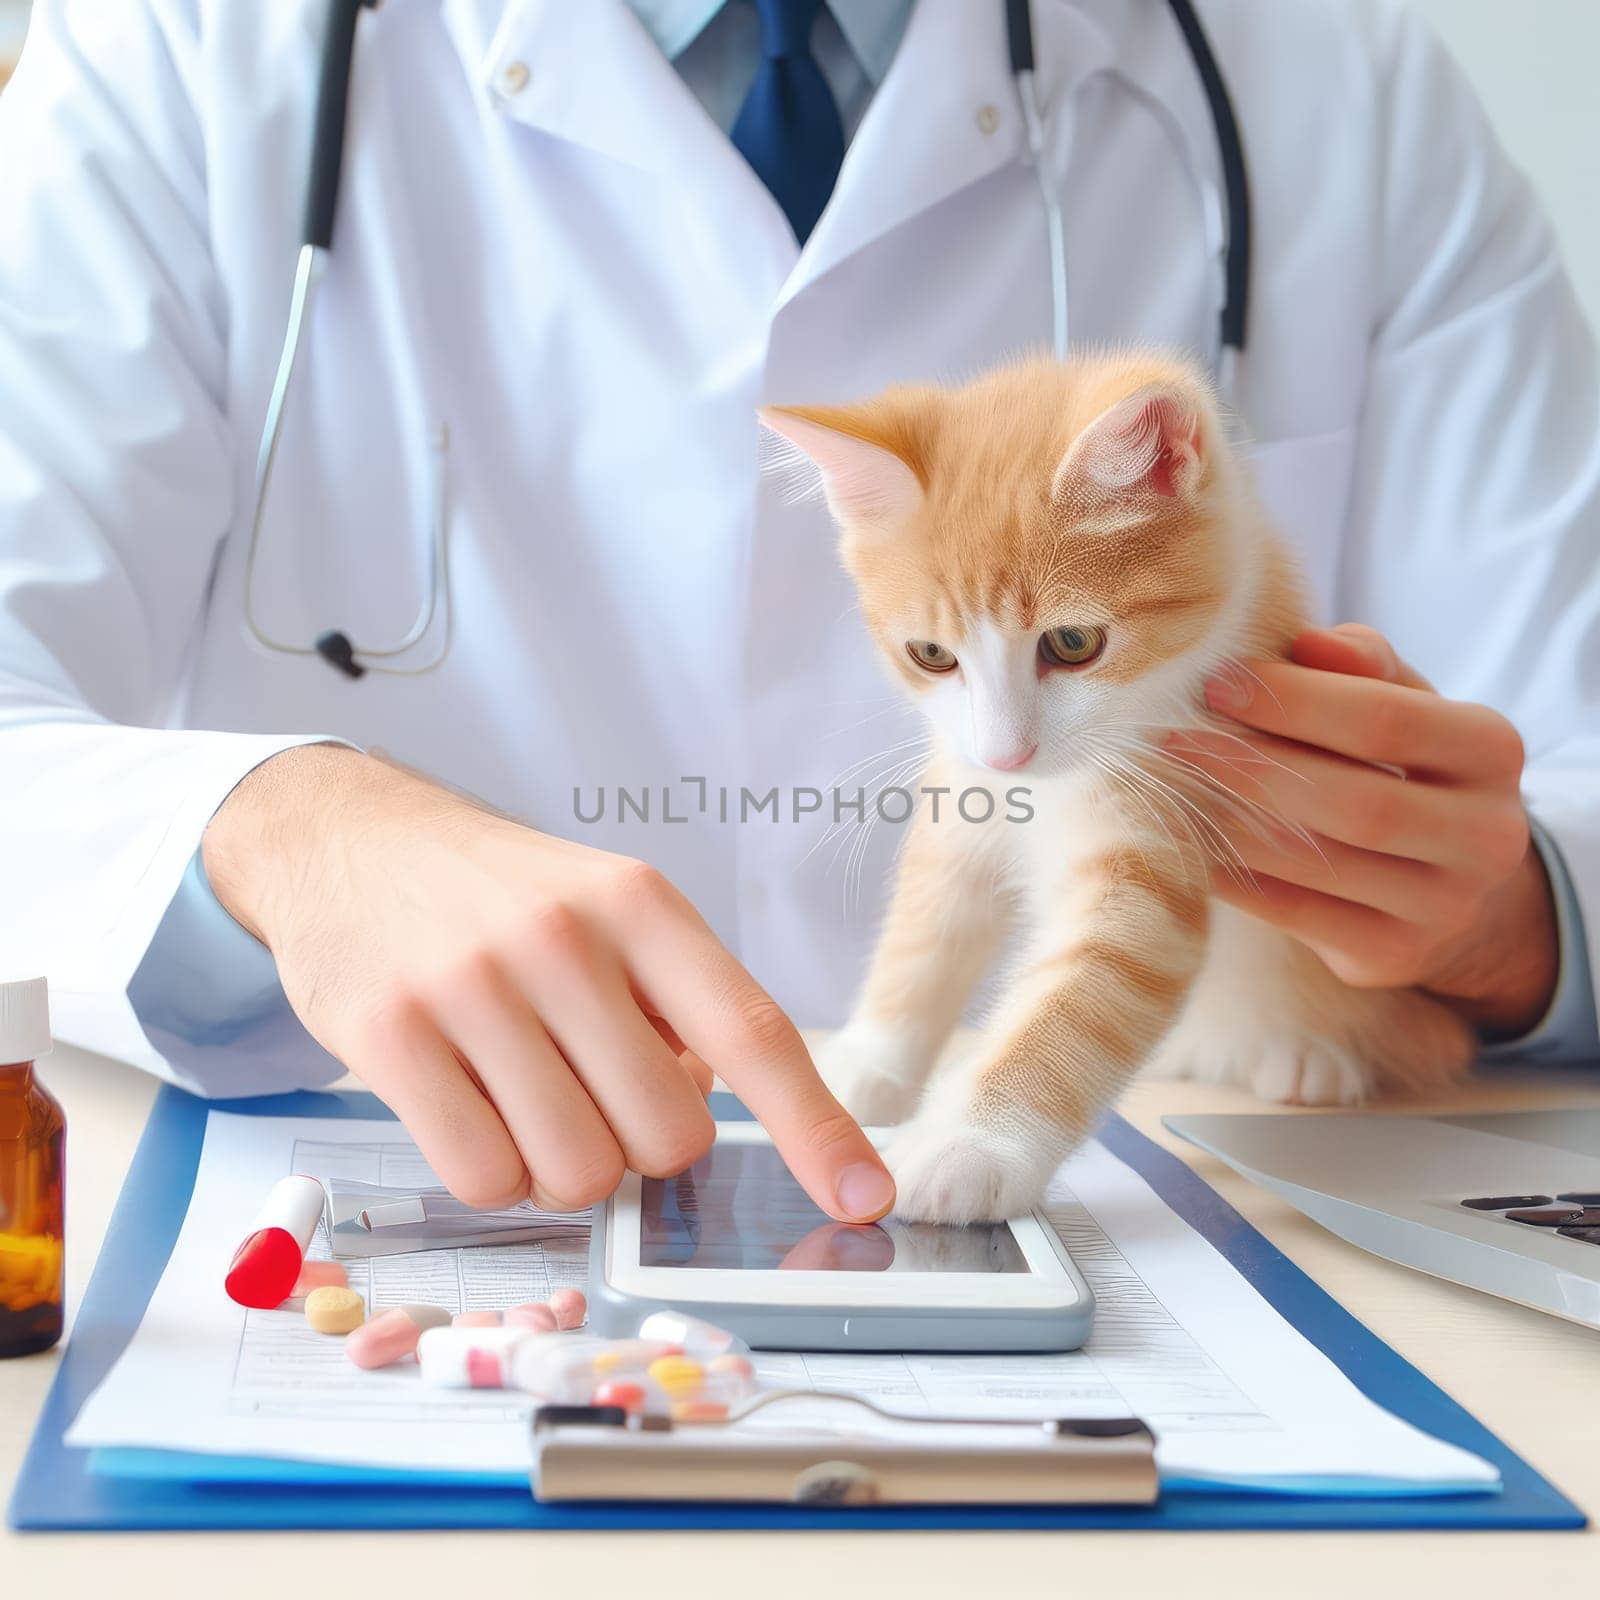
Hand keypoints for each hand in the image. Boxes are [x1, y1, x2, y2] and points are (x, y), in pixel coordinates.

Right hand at [202, 746, 894, 1220]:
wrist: (354, 840)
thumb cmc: (502, 896)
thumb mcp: (607, 907)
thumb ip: (673, 1002)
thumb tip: (718, 1111)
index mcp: (642, 904)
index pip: (753, 1032)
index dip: (816, 1128)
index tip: (869, 1196)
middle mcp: (565, 938)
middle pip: (666, 1137)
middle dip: (642, 1145)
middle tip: (593, 1092)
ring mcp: (474, 987)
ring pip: (578, 1171)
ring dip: (563, 1165)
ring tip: (526, 1095)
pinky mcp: (393, 1037)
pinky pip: (485, 1180)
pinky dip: (493, 1173)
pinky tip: (470, 1108)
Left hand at [1166, 624, 1557, 1036]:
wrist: (1453, 889)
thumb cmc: (1405, 772)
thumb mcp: (1405, 706)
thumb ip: (1361, 666)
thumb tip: (1304, 641)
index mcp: (1492, 750)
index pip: (1386, 720)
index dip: (1293, 701)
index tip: (1216, 682)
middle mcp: (1487, 834)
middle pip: (1355, 799)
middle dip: (1252, 766)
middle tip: (1174, 739)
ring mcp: (1444, 905)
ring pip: (1320, 861)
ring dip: (1231, 821)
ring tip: (1172, 786)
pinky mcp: (1393, 955)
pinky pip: (1294, 913)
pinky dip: (1233, 877)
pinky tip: (1187, 843)